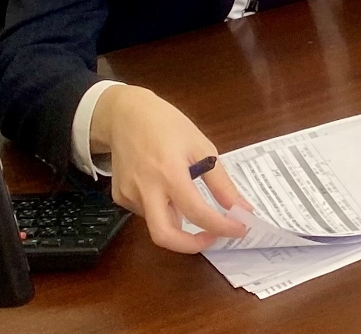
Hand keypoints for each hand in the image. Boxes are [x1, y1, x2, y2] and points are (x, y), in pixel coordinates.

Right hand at [90, 85, 249, 252]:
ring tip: (187, 196)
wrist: (125, 114)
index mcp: (170, 172)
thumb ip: (221, 182)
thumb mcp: (201, 146)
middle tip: (211, 238)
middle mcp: (146, 188)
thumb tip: (241, 208)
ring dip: (178, 219)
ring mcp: (129, 194)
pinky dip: (162, 208)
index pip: (197, 212)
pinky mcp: (119, 196)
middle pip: (164, 236)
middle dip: (191, 246)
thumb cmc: (167, 124)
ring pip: (156, 222)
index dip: (221, 227)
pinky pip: (145, 212)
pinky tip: (165, 187)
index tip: (239, 230)